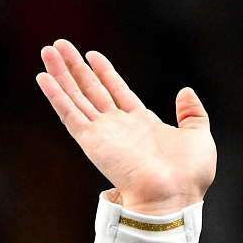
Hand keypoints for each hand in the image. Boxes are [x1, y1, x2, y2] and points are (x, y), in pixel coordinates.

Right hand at [36, 40, 215, 215]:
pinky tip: (43, 78)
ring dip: (60, 74)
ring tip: (47, 51)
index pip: (117, 91)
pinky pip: (69, 114)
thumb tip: (186, 91)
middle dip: (75, 67)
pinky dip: (56, 96)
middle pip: (91, 90)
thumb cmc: (189, 176)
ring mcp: (103, 134)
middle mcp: (119, 127)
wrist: (174, 196)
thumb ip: (192, 113)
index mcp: (142, 125)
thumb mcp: (199, 136)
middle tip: (59, 46)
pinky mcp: (92, 142)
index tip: (92, 55)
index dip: (104, 72)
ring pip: (76, 97)